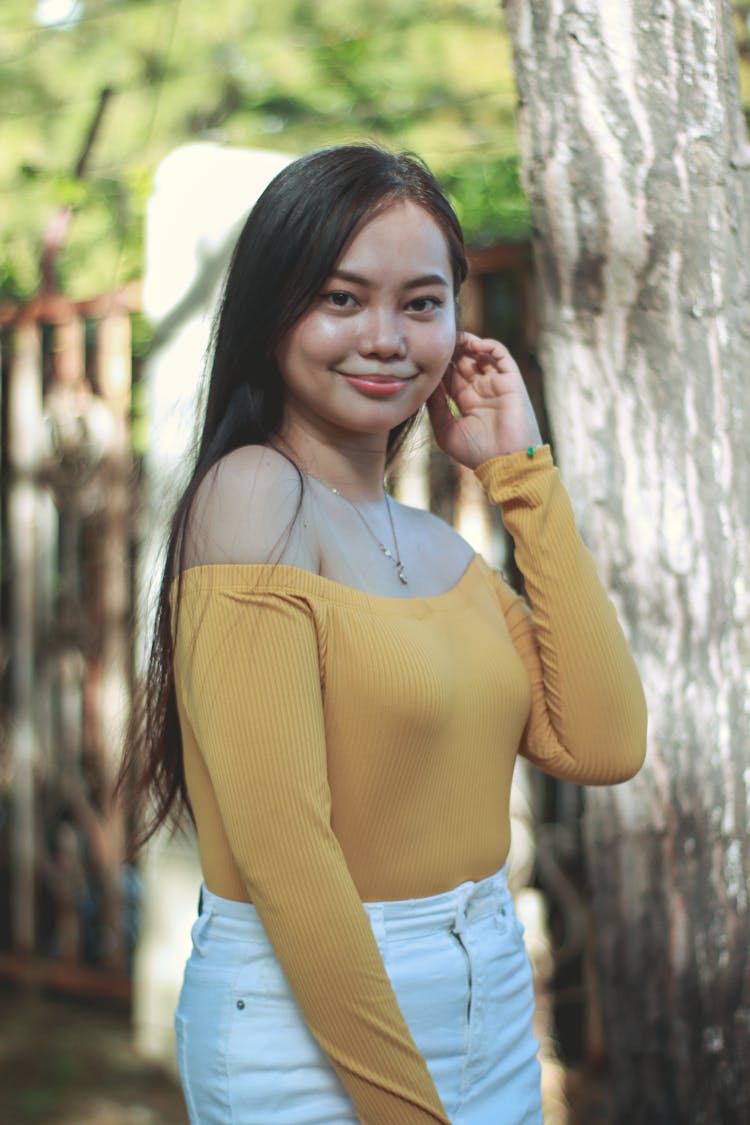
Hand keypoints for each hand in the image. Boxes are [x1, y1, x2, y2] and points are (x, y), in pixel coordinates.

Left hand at [426, 332, 542, 469]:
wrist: (506, 463)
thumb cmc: (476, 453)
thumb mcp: (446, 430)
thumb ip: (436, 406)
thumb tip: (424, 383)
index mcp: (465, 400)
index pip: (449, 374)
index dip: (438, 364)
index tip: (423, 357)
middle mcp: (480, 389)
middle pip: (462, 360)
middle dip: (450, 350)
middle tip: (436, 341)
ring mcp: (495, 383)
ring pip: (479, 353)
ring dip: (466, 343)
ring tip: (452, 338)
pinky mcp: (510, 379)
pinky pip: (499, 353)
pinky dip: (487, 345)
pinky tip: (472, 345)